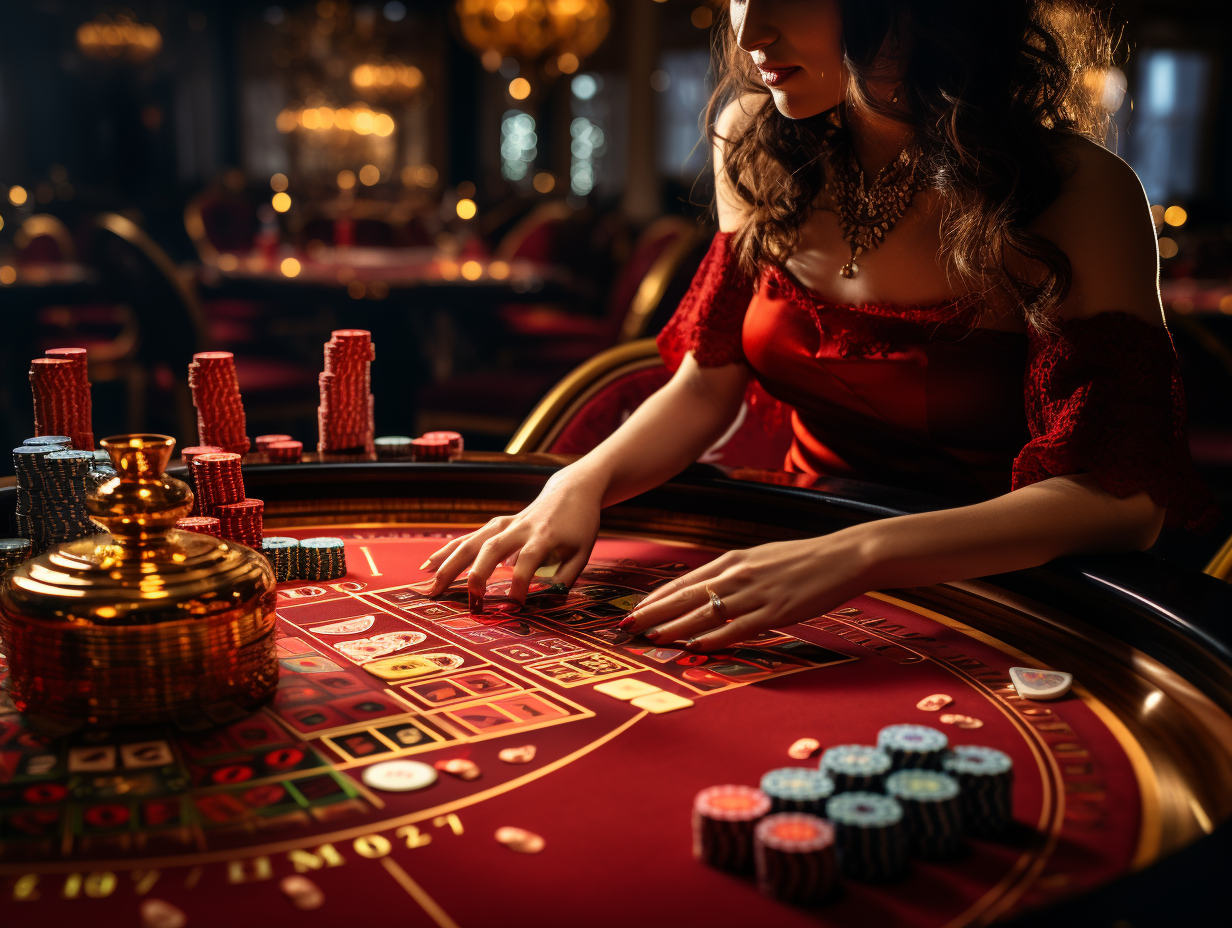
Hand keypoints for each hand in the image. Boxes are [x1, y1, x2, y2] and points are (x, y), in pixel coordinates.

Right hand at [422, 468, 603, 608]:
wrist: (571, 490)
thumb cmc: (578, 525)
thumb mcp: (582, 552)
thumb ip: (565, 578)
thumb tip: (546, 603)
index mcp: (545, 536)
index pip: (528, 561)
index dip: (521, 582)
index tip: (517, 604)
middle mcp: (520, 528)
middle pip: (492, 549)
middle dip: (477, 575)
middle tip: (469, 602)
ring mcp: (504, 524)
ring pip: (472, 542)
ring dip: (450, 564)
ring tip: (431, 585)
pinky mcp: (495, 524)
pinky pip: (467, 538)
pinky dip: (447, 551)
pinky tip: (428, 565)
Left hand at [621, 532, 870, 650]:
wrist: (844, 556)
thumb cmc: (803, 559)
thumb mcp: (761, 558)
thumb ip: (734, 574)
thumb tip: (708, 590)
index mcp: (732, 560)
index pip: (684, 582)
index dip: (656, 599)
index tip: (633, 611)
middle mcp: (738, 575)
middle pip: (686, 596)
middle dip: (653, 613)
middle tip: (626, 628)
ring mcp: (756, 594)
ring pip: (706, 613)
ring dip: (675, 627)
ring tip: (650, 639)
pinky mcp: (776, 612)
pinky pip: (738, 628)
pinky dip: (714, 638)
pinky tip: (695, 646)